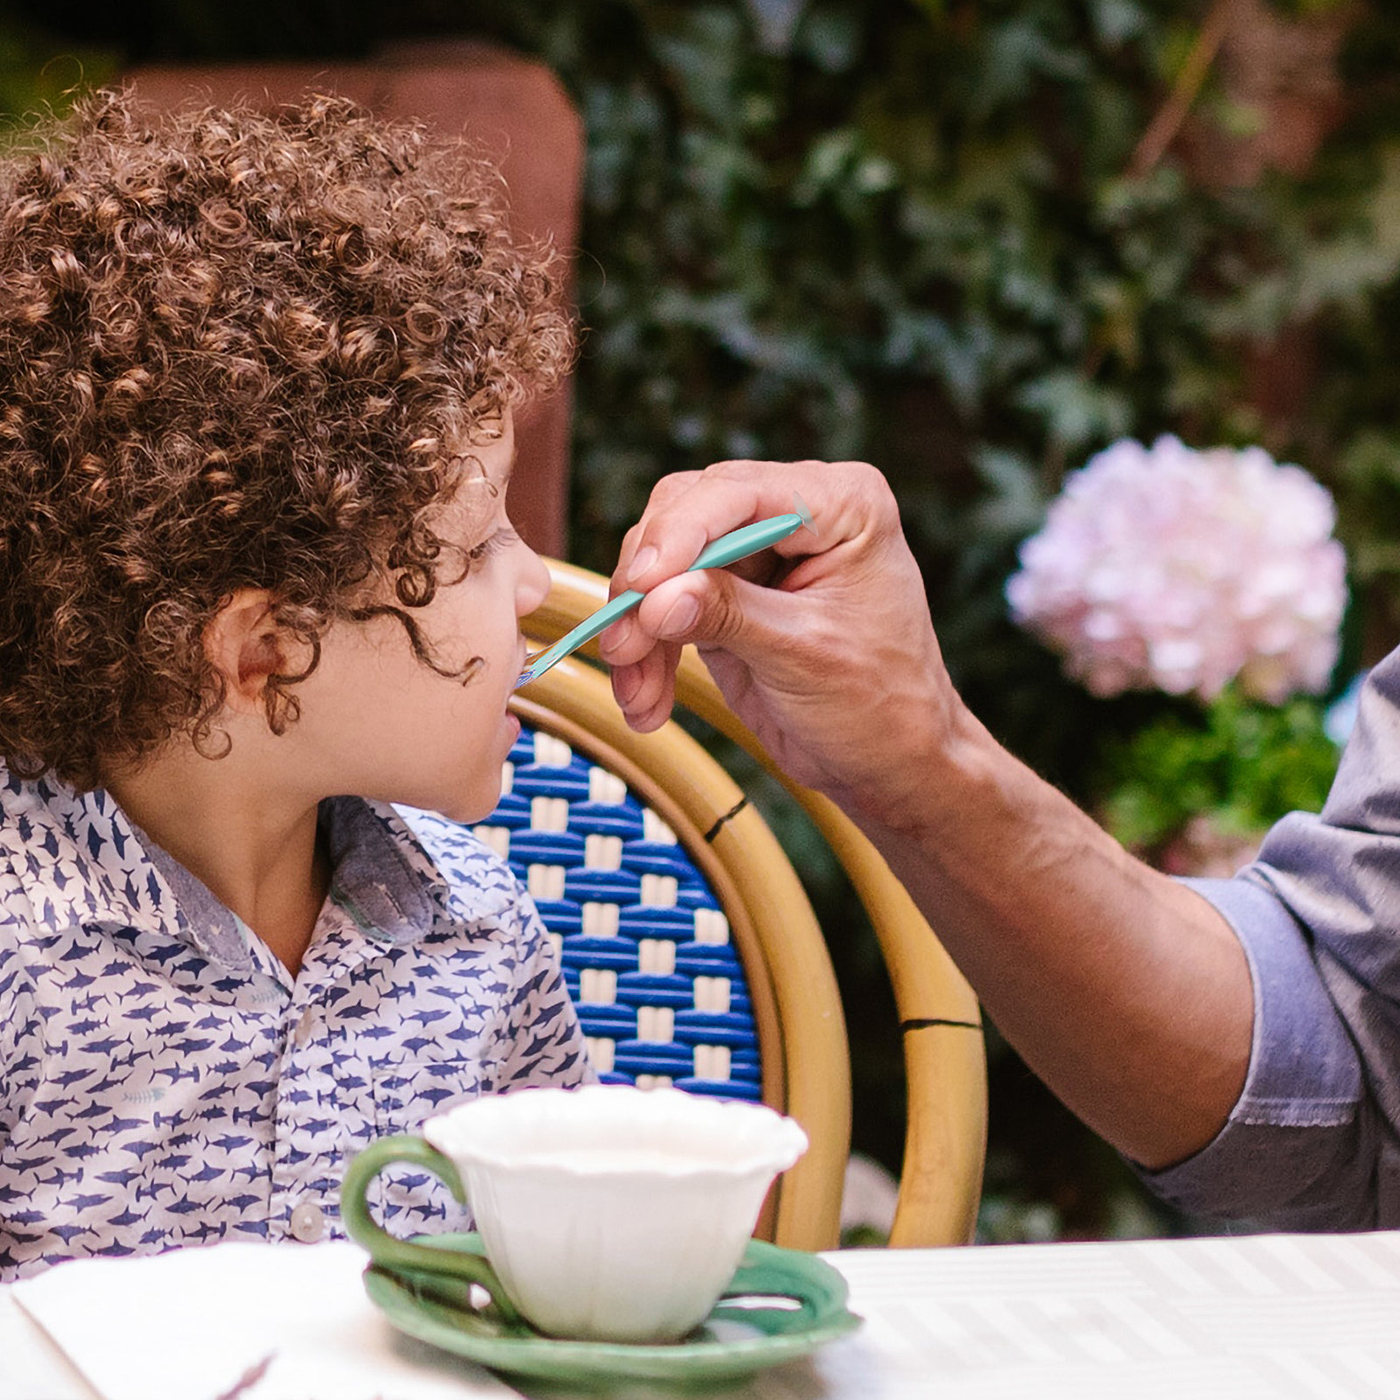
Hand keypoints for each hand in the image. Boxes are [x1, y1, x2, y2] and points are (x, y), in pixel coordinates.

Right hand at [598, 459, 968, 832]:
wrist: (890, 764)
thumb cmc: (880, 706)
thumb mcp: (806, 656)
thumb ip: (729, 616)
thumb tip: (655, 596)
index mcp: (842, 504)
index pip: (739, 492)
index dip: (680, 534)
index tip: (640, 585)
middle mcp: (796, 512)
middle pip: (686, 515)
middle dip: (648, 586)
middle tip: (624, 646)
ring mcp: (757, 552)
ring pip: (663, 563)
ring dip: (639, 629)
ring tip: (637, 692)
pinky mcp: (728, 594)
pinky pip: (664, 605)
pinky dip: (648, 652)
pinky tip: (647, 702)